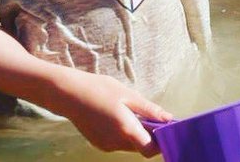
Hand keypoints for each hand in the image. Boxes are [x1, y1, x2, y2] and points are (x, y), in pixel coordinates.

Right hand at [54, 70, 171, 154]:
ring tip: (136, 113)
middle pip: (140, 147)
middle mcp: (115, 143)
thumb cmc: (101, 90)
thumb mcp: (129, 96)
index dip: (161, 143)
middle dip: (151, 136)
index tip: (168, 130)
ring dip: (137, 134)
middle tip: (155, 117)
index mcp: (126, 130)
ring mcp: (105, 145)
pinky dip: (125, 134)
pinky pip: (118, 143)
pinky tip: (122, 117)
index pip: (149, 150)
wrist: (71, 95)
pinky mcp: (98, 143)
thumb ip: (150, 110)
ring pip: (129, 146)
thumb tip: (169, 119)